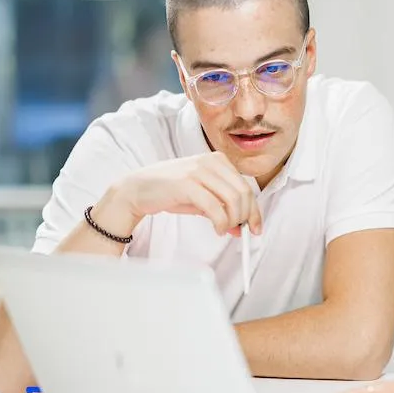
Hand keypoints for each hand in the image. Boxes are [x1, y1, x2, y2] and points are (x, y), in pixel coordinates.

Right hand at [104, 153, 263, 236]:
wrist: (137, 189)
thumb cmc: (170, 192)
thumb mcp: (202, 197)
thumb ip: (222, 208)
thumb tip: (243, 226)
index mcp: (218, 160)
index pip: (246, 186)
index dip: (254, 210)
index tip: (256, 227)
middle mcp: (210, 162)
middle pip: (243, 193)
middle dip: (246, 216)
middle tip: (240, 232)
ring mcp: (198, 171)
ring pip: (232, 199)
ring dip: (233, 220)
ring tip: (224, 230)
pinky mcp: (187, 184)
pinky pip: (215, 207)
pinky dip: (221, 222)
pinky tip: (218, 229)